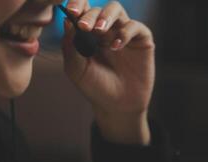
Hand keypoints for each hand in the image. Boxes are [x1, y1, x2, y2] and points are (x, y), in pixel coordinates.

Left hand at [62, 0, 154, 144]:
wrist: (116, 106)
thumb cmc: (95, 87)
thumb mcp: (76, 69)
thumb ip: (70, 46)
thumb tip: (67, 21)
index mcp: (87, 33)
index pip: (81, 11)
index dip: (77, 5)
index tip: (70, 11)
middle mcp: (105, 29)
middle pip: (98, 9)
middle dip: (90, 15)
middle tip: (84, 26)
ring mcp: (123, 33)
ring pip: (116, 10)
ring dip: (106, 16)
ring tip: (99, 31)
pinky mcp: (141, 40)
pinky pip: (135, 26)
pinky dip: (125, 33)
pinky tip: (116, 47)